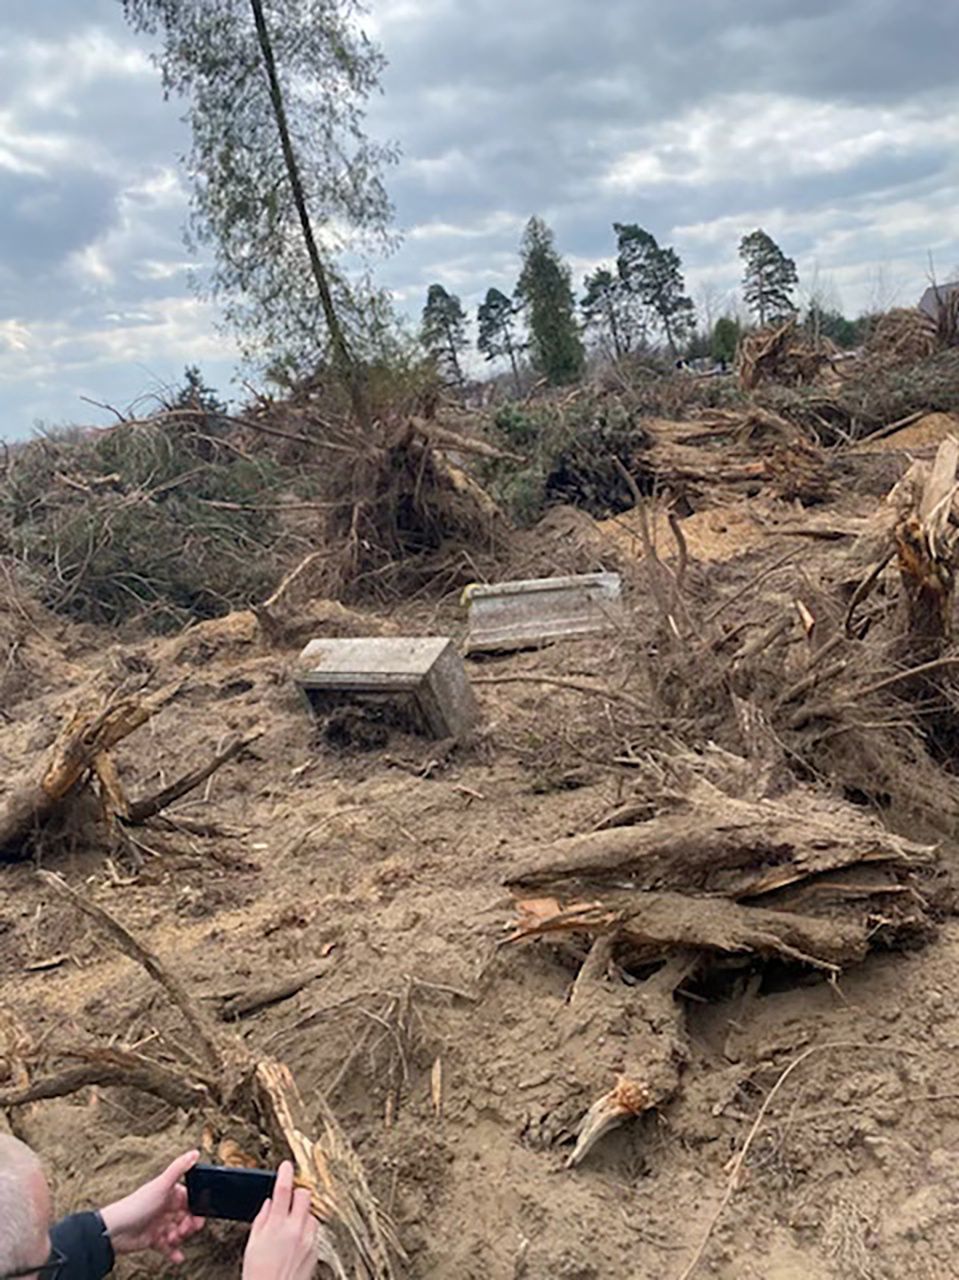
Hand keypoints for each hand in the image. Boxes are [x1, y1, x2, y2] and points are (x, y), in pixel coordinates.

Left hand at [100, 1149, 205, 1263]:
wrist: (113, 1231)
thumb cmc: (135, 1205)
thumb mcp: (160, 1185)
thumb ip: (179, 1168)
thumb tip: (194, 1152)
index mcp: (169, 1193)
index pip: (190, 1200)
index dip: (196, 1208)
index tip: (198, 1216)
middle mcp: (165, 1208)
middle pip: (186, 1217)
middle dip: (189, 1226)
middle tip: (184, 1231)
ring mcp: (159, 1224)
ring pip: (178, 1232)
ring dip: (180, 1238)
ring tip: (173, 1240)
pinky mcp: (153, 1239)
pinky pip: (168, 1247)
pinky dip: (174, 1252)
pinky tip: (178, 1256)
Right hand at [242, 1161, 317, 1279]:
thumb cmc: (258, 1274)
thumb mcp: (252, 1244)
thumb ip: (262, 1219)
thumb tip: (269, 1203)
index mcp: (277, 1225)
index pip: (283, 1189)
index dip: (285, 1173)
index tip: (286, 1165)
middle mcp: (296, 1229)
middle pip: (304, 1195)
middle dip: (297, 1192)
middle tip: (290, 1197)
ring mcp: (308, 1240)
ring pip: (311, 1213)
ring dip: (303, 1213)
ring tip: (291, 1224)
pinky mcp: (315, 1250)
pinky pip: (315, 1231)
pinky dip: (307, 1230)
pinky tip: (296, 1240)